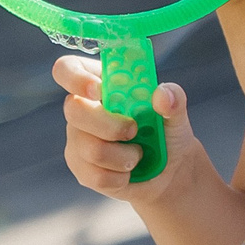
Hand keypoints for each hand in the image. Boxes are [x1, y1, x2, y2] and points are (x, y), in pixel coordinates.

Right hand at [56, 54, 198, 202]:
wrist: (171, 169)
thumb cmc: (167, 130)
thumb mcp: (176, 111)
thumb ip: (173, 97)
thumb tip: (162, 95)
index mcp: (101, 83)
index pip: (68, 69)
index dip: (76, 77)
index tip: (99, 91)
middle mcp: (82, 109)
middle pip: (73, 110)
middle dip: (110, 125)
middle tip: (134, 131)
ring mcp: (78, 140)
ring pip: (91, 148)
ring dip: (126, 156)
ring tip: (139, 154)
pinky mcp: (80, 169)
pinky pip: (96, 175)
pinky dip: (122, 176)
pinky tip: (129, 171)